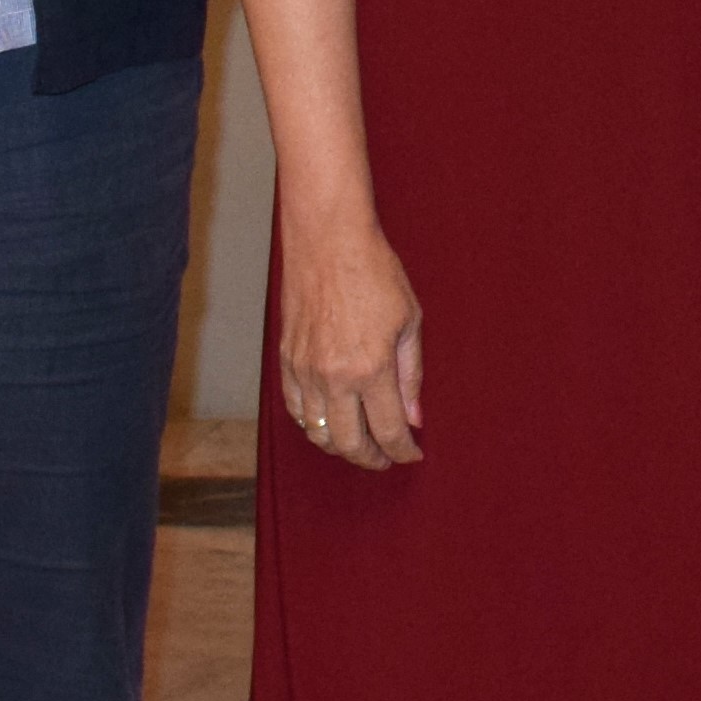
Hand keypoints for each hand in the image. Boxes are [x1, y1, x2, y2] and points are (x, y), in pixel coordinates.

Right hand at [278, 217, 425, 468]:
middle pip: (348, 443)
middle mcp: (333, 377)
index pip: (388, 430)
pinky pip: (296, 409)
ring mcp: (305, 371)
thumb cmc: (375, 273)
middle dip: (371, 458)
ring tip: (360, 442)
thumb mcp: (409, 322)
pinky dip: (313, 425)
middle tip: (386, 457)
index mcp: (371, 368)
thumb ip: (411, 376)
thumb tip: (415, 418)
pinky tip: (330, 422)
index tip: (412, 455)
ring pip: (318, 432)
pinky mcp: (285, 361)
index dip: (402, 451)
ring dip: (340, 446)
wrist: (327, 242)